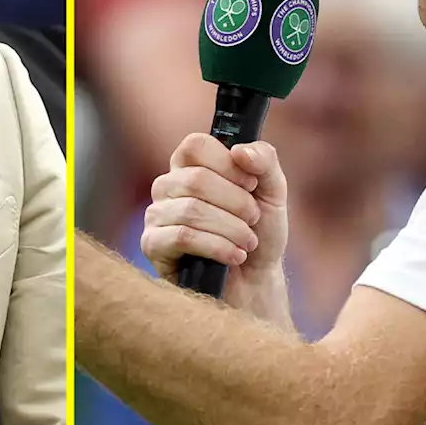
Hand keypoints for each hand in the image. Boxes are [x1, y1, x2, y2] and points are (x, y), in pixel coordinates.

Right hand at [141, 134, 289, 314]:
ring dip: (231, 228)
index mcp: (191, 164)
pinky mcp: (152, 244)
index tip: (250, 184)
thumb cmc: (260, 231)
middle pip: (196, 179)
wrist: (255, 280)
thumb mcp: (272, 191)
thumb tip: (240, 151)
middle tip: (254, 219)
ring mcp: (156, 214)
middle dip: (236, 203)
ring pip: (191, 210)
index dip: (228, 163)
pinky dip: (217, 246)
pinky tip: (234, 256)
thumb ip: (265, 161)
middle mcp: (168, 185)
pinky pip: (182, 236)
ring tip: (248, 242)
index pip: (195, 144)